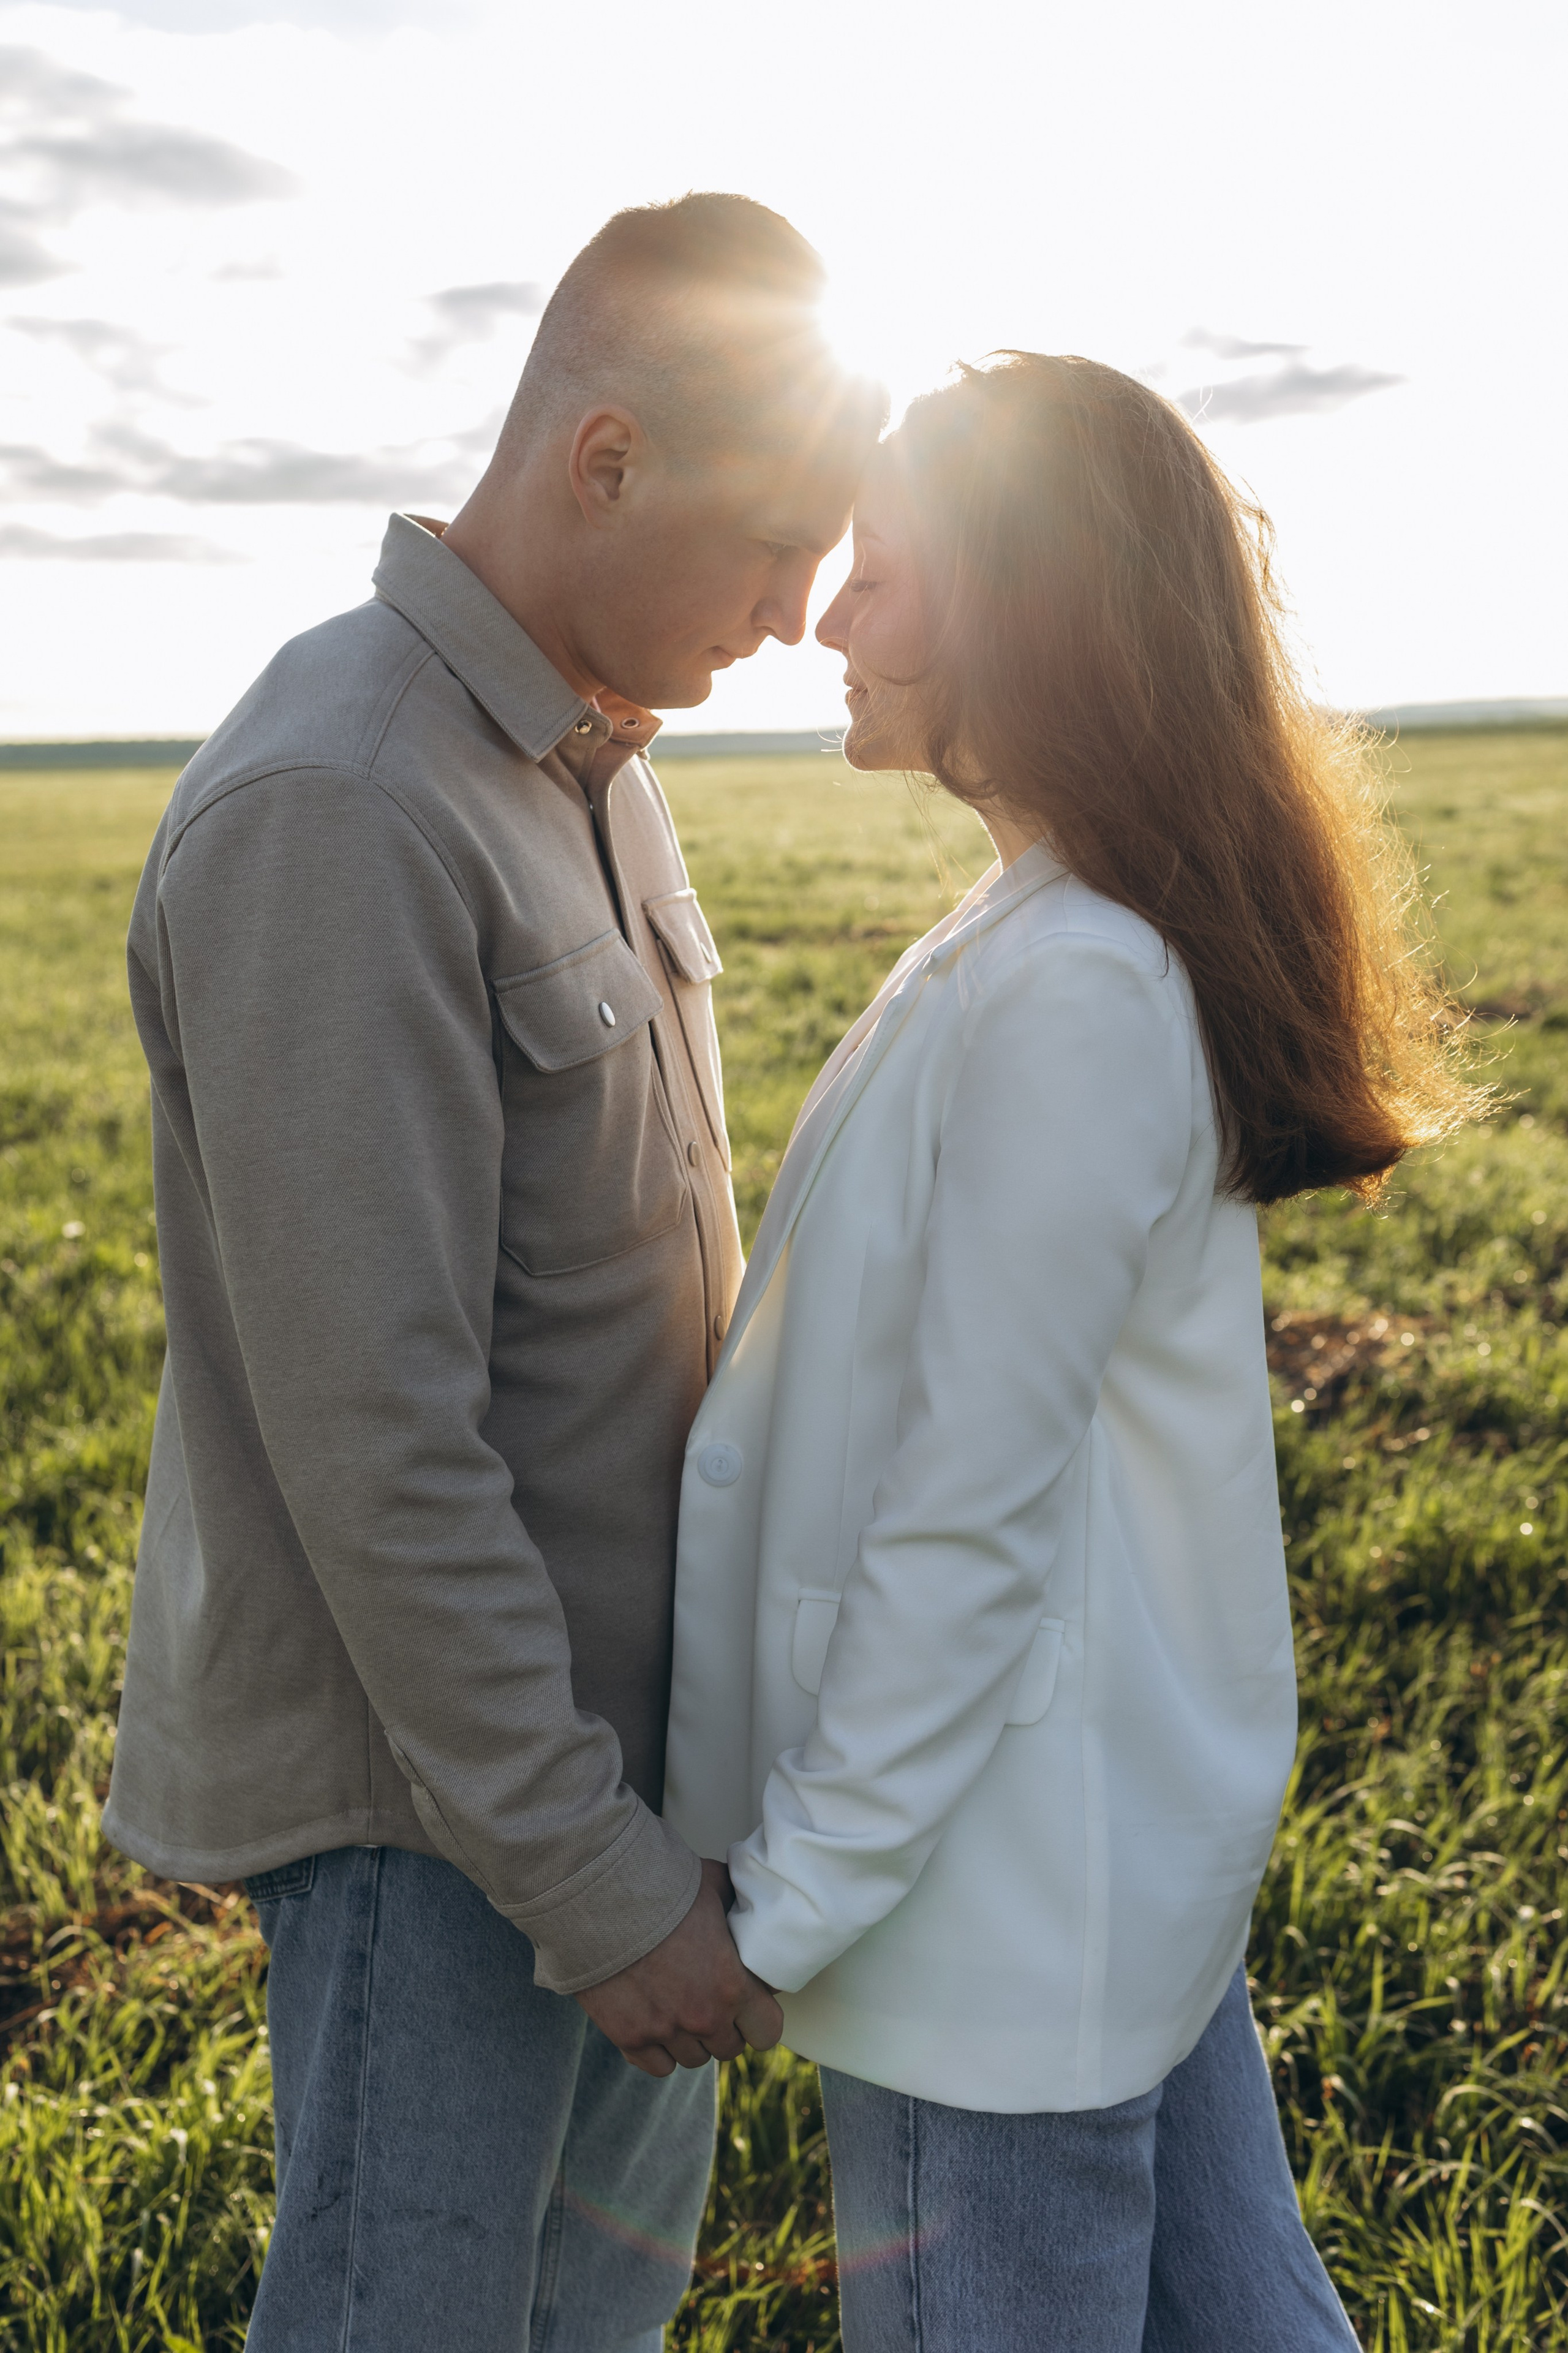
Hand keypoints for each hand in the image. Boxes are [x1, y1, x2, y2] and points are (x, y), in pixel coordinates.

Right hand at [575, 1858, 783, 2076]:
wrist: (602, 1898)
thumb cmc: (662, 1888)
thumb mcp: (714, 1886)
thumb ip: (736, 1906)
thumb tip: (747, 1907)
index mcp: (732, 1985)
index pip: (767, 2032)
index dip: (759, 2017)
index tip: (748, 2002)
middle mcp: (703, 2017)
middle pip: (729, 2048)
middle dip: (723, 2026)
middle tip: (709, 1998)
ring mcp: (665, 2032)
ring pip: (693, 2059)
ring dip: (690, 2039)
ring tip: (678, 2006)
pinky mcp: (629, 2037)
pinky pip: (657, 2065)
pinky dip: (657, 2049)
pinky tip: (653, 2020)